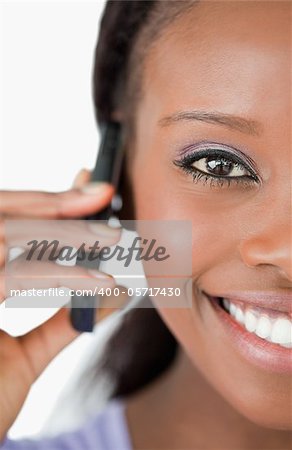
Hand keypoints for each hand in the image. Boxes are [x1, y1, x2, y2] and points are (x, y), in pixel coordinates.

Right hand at [0, 170, 127, 438]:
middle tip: (102, 194)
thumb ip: (62, 322)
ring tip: (109, 233)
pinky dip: (61, 274)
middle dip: (55, 202)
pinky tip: (100, 279)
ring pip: (6, 233)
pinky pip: (12, 276)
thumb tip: (111, 294)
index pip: (5, 221)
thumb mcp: (24, 356)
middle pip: (1, 214)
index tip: (86, 190)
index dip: (43, 200)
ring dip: (63, 231)